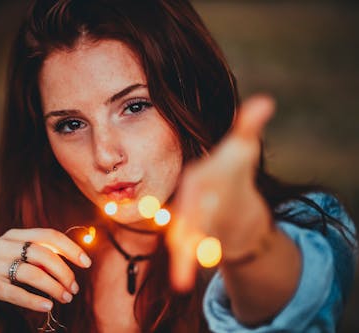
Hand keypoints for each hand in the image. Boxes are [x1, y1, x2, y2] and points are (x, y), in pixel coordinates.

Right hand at [0, 228, 91, 321]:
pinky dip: (34, 299)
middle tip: (74, 288)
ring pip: (32, 273)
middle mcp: (4, 246)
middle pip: (43, 254)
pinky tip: (48, 305)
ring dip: (54, 287)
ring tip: (66, 298)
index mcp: (14, 235)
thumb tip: (70, 260)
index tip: (87, 262)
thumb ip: (38, 254)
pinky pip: (15, 293)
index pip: (48, 235)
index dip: (70, 248)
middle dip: (64, 272)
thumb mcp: (14, 255)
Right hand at [166, 95, 274, 291]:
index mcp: (198, 178)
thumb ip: (248, 127)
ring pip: (184, 240)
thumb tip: (266, 100)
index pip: (197, 186)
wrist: (223, 200)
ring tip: (182, 280)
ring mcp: (190, 222)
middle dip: (188, 230)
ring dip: (183, 258)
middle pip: (188, 216)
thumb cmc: (230, 173)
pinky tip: (185, 282)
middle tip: (186, 245)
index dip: (199, 196)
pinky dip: (186, 265)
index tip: (202, 202)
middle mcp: (189, 200)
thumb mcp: (240, 151)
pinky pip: (188, 254)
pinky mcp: (195, 241)